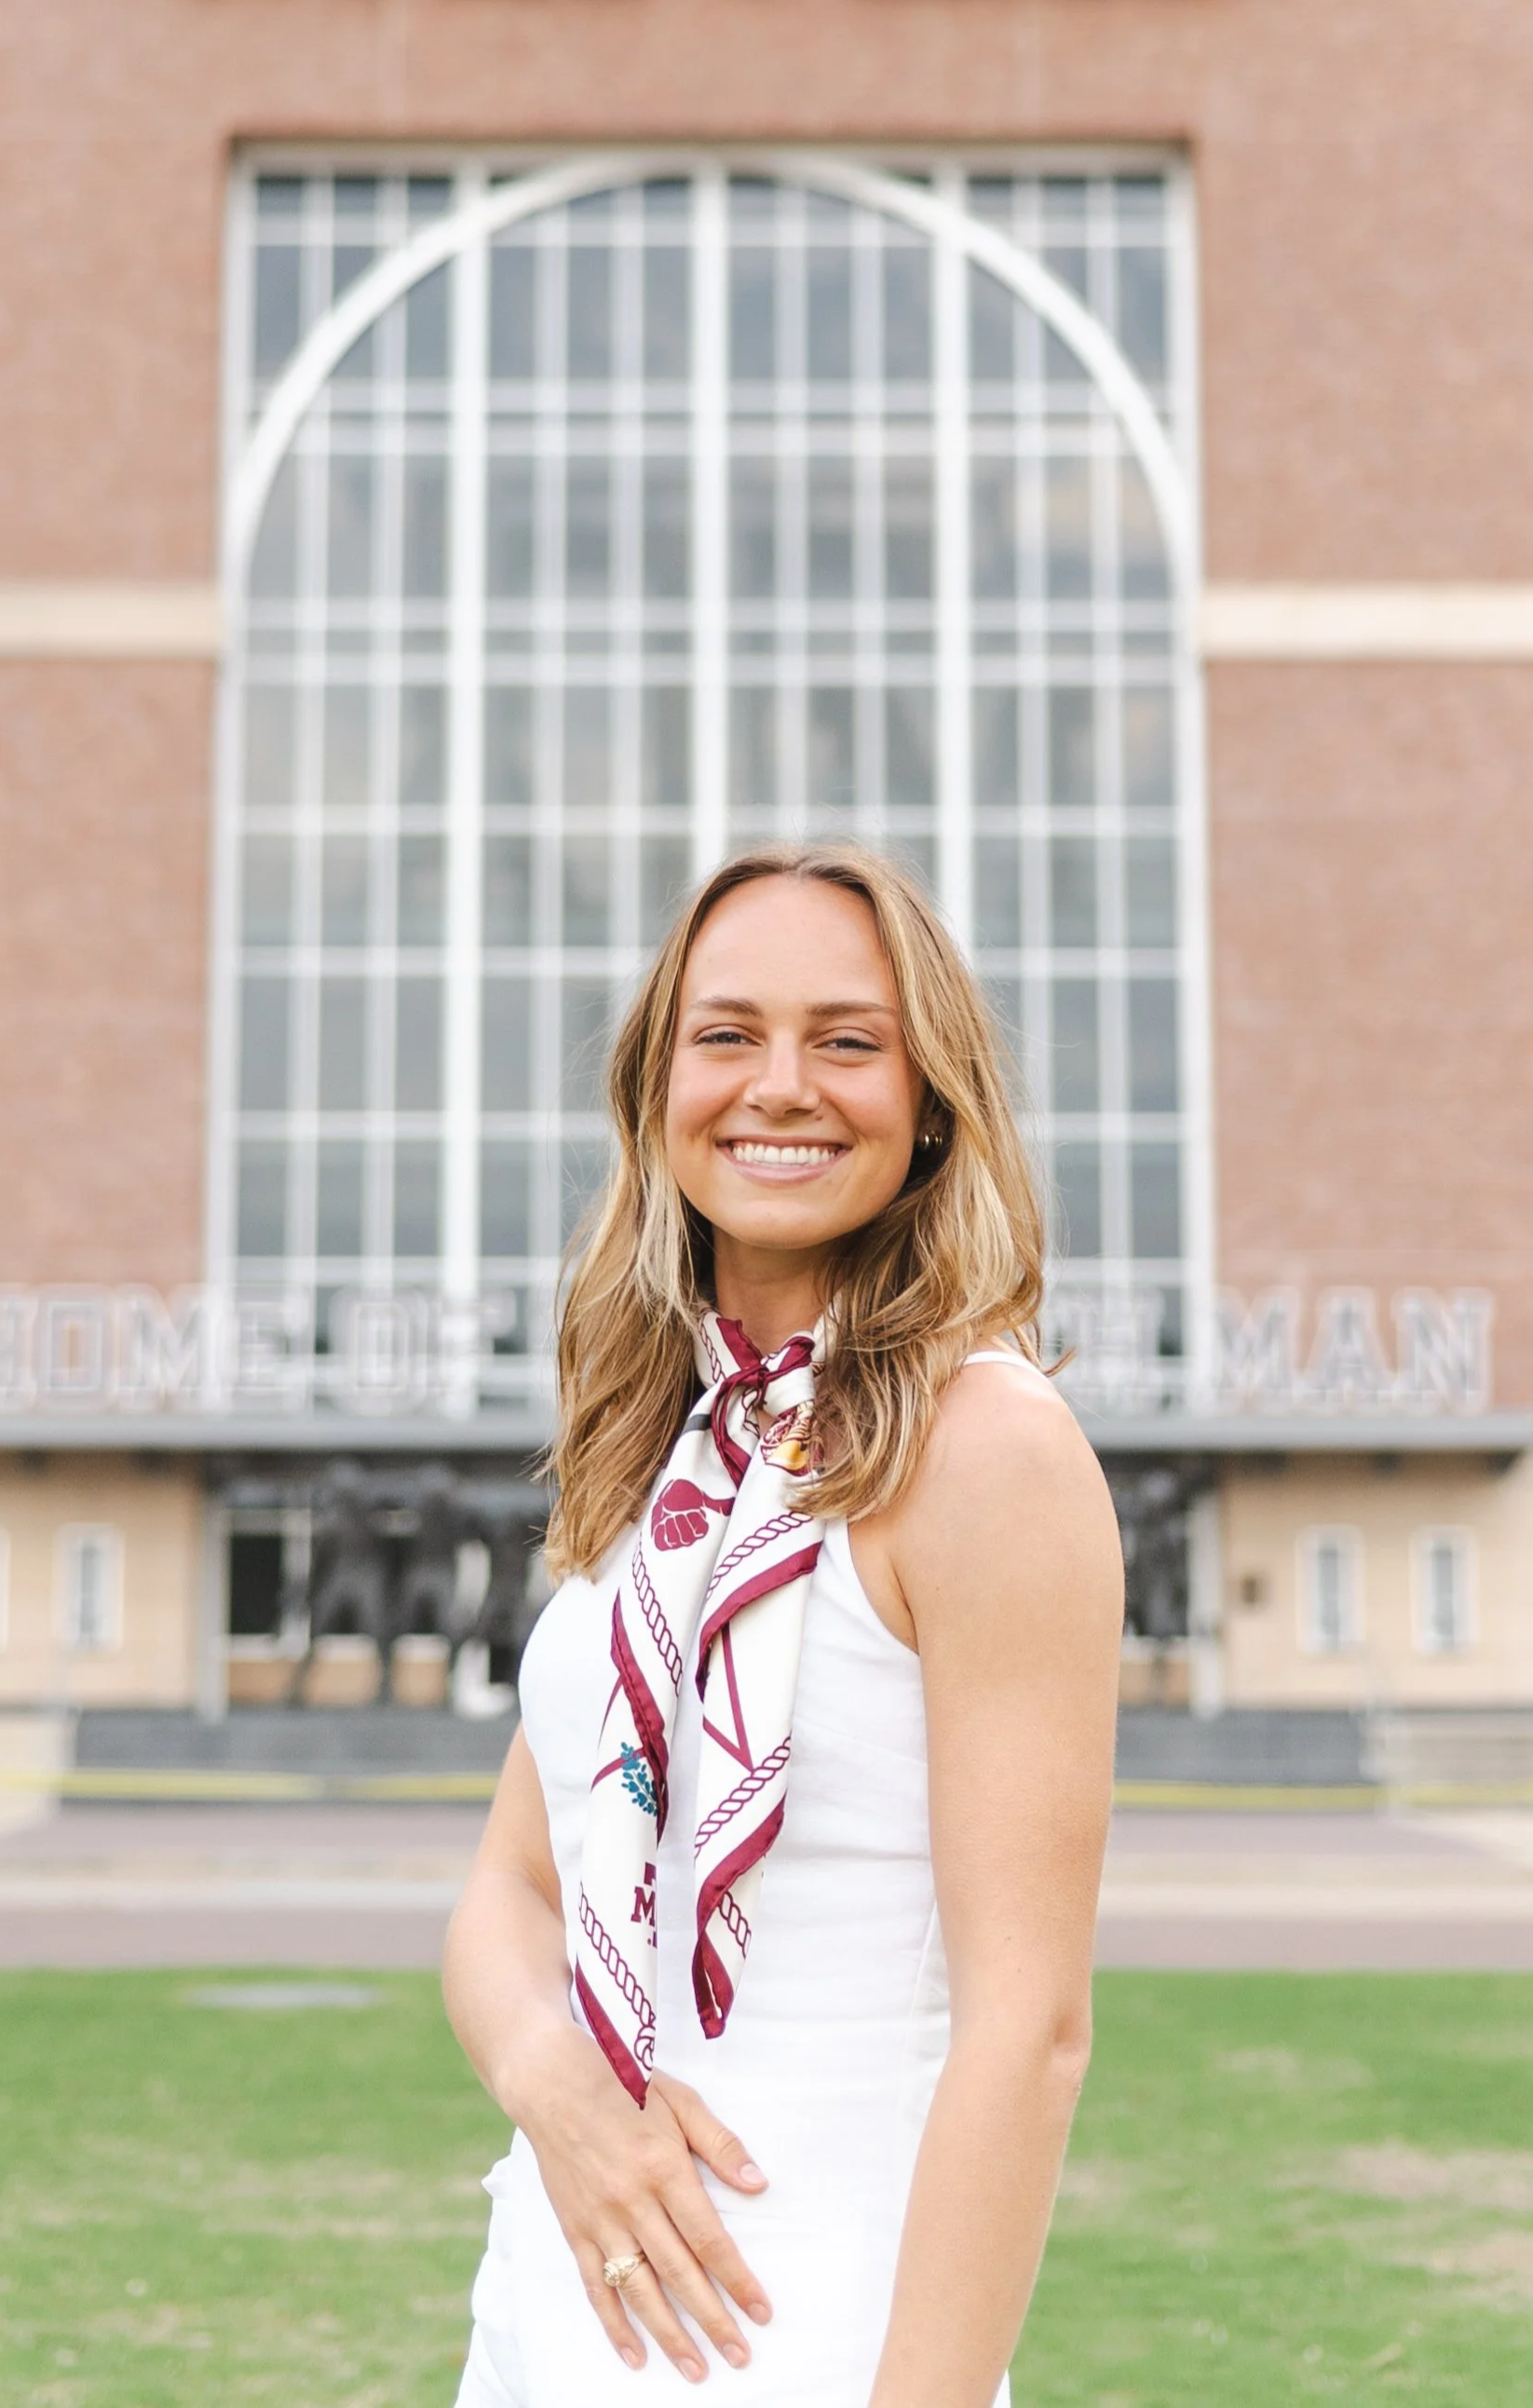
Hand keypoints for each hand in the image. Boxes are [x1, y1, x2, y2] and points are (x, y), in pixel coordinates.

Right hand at [513, 2026, 772, 2380]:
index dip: (737, 2278)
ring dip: (669, 2334)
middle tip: (740, 2355)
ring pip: (639, 2289)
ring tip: (696, 2369)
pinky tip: (634, 2355)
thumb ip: (720, 2145)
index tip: (761, 2310)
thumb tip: (758, 2185)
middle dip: (713, 2318)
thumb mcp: (681, 2101)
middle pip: (679, 2272)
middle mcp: (632, 2201)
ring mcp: (601, 2220)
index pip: (708, 2237)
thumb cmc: (625, 2086)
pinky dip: (614, 2325)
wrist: (553, 2084)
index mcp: (664, 2168)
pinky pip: (596, 2287)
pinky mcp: (576, 2230)